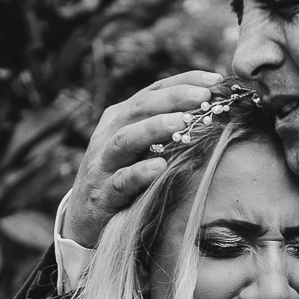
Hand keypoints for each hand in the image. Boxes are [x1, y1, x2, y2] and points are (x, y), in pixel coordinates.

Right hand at [61, 72, 219, 248]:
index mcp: (119, 118)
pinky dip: (140, 172)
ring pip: (125, 139)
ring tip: (183, 122)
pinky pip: (121, 180)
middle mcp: (108, 135)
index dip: (183, 82)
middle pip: (139, 108)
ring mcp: (103, 165)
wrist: (83, 219)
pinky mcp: (103, 195)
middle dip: (173, 98)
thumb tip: (210, 110)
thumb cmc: (121, 177)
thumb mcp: (138, 148)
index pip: (152, 91)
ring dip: (154, 128)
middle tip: (204, 95)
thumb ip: (163, 129)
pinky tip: (160, 167)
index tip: (215, 79)